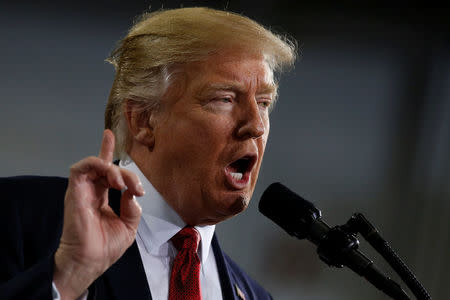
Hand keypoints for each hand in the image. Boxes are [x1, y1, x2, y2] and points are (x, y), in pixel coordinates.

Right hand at [53, 129, 143, 299]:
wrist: (90, 261)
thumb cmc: (106, 247)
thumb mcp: (129, 226)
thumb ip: (132, 207)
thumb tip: (132, 193)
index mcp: (101, 198)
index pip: (105, 171)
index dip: (106, 151)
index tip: (109, 134)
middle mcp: (91, 191)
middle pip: (106, 166)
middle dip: (126, 173)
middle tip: (136, 188)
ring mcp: (82, 190)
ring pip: (96, 164)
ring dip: (113, 168)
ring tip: (122, 183)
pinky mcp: (75, 191)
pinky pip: (81, 168)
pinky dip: (97, 165)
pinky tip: (112, 178)